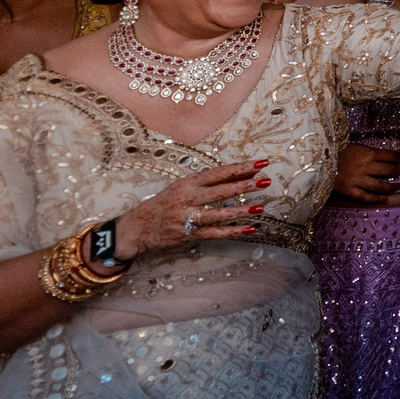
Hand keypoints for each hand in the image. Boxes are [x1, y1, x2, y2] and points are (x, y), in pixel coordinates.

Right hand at [116, 159, 268, 253]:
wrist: (135, 228)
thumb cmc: (162, 204)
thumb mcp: (181, 188)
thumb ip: (207, 183)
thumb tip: (239, 176)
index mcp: (187, 184)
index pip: (218, 173)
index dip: (239, 168)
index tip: (260, 163)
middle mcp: (186, 199)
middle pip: (219, 192)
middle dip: (244, 186)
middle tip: (265, 181)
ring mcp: (186, 218)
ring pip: (217, 214)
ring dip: (240, 212)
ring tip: (260, 207)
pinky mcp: (187, 235)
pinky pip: (213, 233)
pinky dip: (231, 232)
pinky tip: (249, 229)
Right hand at [331, 143, 399, 203]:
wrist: (313, 159)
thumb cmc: (334, 149)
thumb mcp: (354, 146)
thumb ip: (368, 152)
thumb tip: (385, 156)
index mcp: (367, 153)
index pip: (392, 156)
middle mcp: (365, 166)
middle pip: (390, 170)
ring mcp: (356, 179)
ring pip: (380, 185)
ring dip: (392, 186)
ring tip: (399, 186)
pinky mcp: (348, 190)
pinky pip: (365, 197)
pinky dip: (376, 199)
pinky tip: (385, 200)